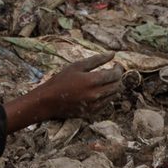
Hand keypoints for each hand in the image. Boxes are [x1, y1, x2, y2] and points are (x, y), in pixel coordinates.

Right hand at [6, 53, 123, 131]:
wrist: (48, 101)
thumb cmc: (60, 80)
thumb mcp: (77, 66)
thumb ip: (97, 60)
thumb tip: (113, 54)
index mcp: (92, 81)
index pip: (115, 75)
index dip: (119, 69)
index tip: (116, 64)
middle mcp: (96, 94)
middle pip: (117, 86)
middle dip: (118, 78)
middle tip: (113, 72)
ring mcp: (94, 105)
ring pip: (113, 95)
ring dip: (113, 87)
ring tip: (105, 81)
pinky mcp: (91, 113)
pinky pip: (106, 104)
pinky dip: (106, 96)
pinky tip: (98, 91)